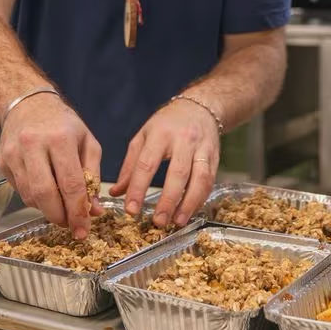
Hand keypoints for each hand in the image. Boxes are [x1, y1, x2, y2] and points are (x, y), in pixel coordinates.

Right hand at [0, 94, 101, 238]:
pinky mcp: (3, 162)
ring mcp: (14, 154)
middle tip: (71, 226)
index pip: (70, 183)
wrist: (28, 104)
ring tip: (62, 211)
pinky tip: (47, 196)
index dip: (77, 211)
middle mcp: (34, 145)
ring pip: (30, 196)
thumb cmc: (63, 124)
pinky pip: (20, 191)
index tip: (83, 229)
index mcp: (60, 139)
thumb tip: (94, 210)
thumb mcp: (87, 142)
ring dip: (47, 211)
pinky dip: (35, 200)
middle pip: (45, 194)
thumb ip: (93, 176)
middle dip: (60, 217)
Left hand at [110, 97, 218, 227]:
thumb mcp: (144, 136)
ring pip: (199, 179)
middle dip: (168, 200)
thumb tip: (116, 193)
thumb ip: (130, 165)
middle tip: (157, 222)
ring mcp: (202, 148)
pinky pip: (210, 181)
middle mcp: (184, 140)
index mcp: (160, 134)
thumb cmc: (167, 124)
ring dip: (189, 203)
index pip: (147, 164)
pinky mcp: (215, 157)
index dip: (138, 188)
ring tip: (177, 222)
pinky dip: (200, 198)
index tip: (131, 210)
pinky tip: (190, 211)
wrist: (200, 107)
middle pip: (177, 173)